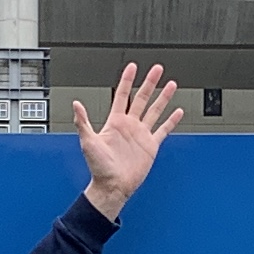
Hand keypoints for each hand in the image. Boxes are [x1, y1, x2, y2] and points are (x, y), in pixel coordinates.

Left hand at [74, 64, 182, 218]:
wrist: (112, 186)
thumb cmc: (99, 167)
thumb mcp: (88, 142)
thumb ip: (83, 122)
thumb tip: (76, 104)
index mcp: (115, 122)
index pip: (122, 95)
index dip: (127, 81)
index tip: (131, 67)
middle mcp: (129, 125)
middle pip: (142, 98)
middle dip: (149, 83)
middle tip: (157, 69)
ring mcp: (141, 134)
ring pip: (155, 110)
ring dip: (163, 97)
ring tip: (171, 84)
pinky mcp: (151, 145)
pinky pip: (163, 130)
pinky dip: (171, 121)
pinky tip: (177, 111)